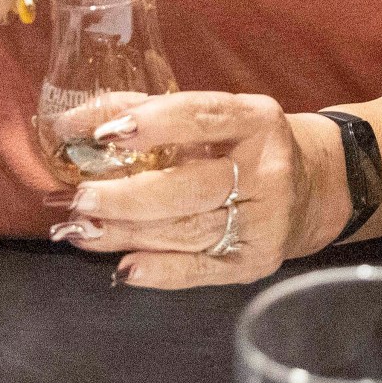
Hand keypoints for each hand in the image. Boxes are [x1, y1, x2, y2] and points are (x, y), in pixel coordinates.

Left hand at [45, 92, 352, 288]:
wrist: (309, 190)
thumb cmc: (242, 147)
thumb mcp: (213, 118)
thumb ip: (148, 112)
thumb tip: (72, 124)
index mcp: (258, 121)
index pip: (204, 117)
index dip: (155, 124)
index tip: (106, 133)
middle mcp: (267, 170)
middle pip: (192, 187)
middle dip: (129, 196)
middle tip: (81, 199)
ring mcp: (265, 221)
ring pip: (187, 230)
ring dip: (127, 233)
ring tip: (83, 229)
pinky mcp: (254, 262)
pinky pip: (200, 269)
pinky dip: (159, 270)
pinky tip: (126, 267)